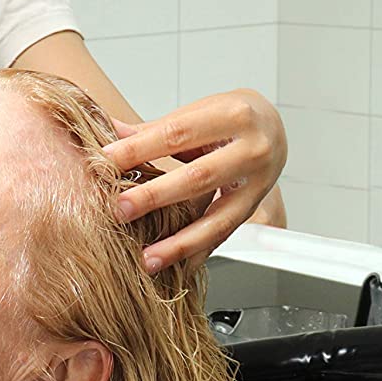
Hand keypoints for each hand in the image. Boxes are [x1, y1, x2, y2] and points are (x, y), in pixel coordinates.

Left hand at [101, 90, 286, 270]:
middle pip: (198, 177)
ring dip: (179, 243)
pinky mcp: (255, 209)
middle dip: (155, 196)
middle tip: (120, 209)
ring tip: (148, 259)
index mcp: (234, 116)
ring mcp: (258, 184)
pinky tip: (178, 268)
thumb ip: (154, 128)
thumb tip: (109, 130)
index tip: (106, 160)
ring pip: (216, 218)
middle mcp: (252, 150)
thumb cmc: (230, 118)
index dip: (139, 148)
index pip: (177, 133)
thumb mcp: (198, 112)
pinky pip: (224, 236)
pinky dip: (198, 254)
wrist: (275, 127)